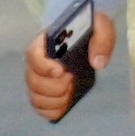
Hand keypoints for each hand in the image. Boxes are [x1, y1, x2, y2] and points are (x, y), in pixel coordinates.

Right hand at [24, 5, 113, 122]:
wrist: (86, 33)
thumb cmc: (89, 28)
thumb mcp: (99, 25)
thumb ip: (102, 38)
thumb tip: (97, 63)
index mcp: (44, 42)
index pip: (33, 55)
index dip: (44, 67)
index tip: (62, 71)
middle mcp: (36, 61)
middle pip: (33, 80)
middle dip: (53, 87)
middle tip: (71, 81)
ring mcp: (39, 77)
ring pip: (34, 96)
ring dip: (53, 100)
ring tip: (69, 92)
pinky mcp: (44, 90)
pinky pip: (38, 105)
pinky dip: (50, 110)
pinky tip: (64, 104)